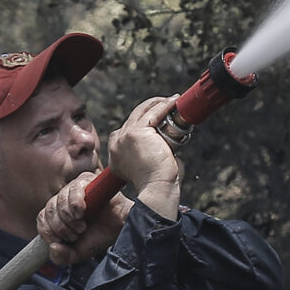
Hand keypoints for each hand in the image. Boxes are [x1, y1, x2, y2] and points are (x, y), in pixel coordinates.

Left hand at [40, 171, 128, 267]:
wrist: (121, 228)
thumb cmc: (100, 236)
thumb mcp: (78, 253)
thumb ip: (62, 257)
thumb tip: (53, 247)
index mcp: (58, 214)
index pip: (42, 218)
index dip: (48, 231)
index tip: (61, 241)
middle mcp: (63, 199)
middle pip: (48, 210)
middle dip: (61, 228)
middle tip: (76, 234)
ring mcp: (73, 189)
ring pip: (58, 201)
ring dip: (69, 219)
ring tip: (83, 226)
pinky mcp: (86, 180)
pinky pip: (73, 189)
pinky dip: (75, 204)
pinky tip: (82, 212)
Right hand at [107, 95, 182, 222]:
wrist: (157, 189)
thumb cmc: (158, 183)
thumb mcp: (149, 165)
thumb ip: (153, 152)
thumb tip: (169, 144)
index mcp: (116, 151)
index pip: (129, 128)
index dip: (144, 120)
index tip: (159, 117)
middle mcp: (117, 142)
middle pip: (134, 116)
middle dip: (151, 108)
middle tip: (167, 104)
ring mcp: (125, 136)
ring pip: (142, 111)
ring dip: (158, 103)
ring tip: (172, 101)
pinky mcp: (136, 132)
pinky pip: (153, 113)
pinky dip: (164, 105)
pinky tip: (173, 102)